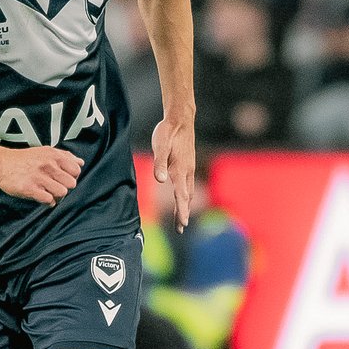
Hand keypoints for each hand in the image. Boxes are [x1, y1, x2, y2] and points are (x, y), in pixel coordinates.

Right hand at [0, 146, 83, 205]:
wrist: (0, 163)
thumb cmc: (24, 159)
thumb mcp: (45, 152)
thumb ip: (64, 156)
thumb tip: (80, 162)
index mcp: (53, 155)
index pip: (76, 170)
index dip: (71, 176)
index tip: (61, 178)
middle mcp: (48, 165)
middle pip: (71, 183)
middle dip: (64, 187)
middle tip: (54, 187)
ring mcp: (39, 177)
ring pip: (62, 193)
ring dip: (57, 196)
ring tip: (48, 193)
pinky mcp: (30, 189)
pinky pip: (49, 200)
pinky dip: (47, 202)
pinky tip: (41, 196)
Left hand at [151, 116, 194, 232]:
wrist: (180, 119)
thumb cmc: (168, 132)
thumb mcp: (160, 146)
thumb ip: (159, 163)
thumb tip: (160, 180)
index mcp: (179, 169)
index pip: (182, 195)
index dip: (182, 210)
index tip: (183, 224)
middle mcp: (187, 171)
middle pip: (186, 197)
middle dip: (184, 213)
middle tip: (180, 228)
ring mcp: (189, 168)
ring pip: (188, 191)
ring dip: (185, 206)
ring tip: (182, 219)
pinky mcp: (188, 164)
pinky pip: (187, 184)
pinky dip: (186, 196)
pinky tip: (183, 197)